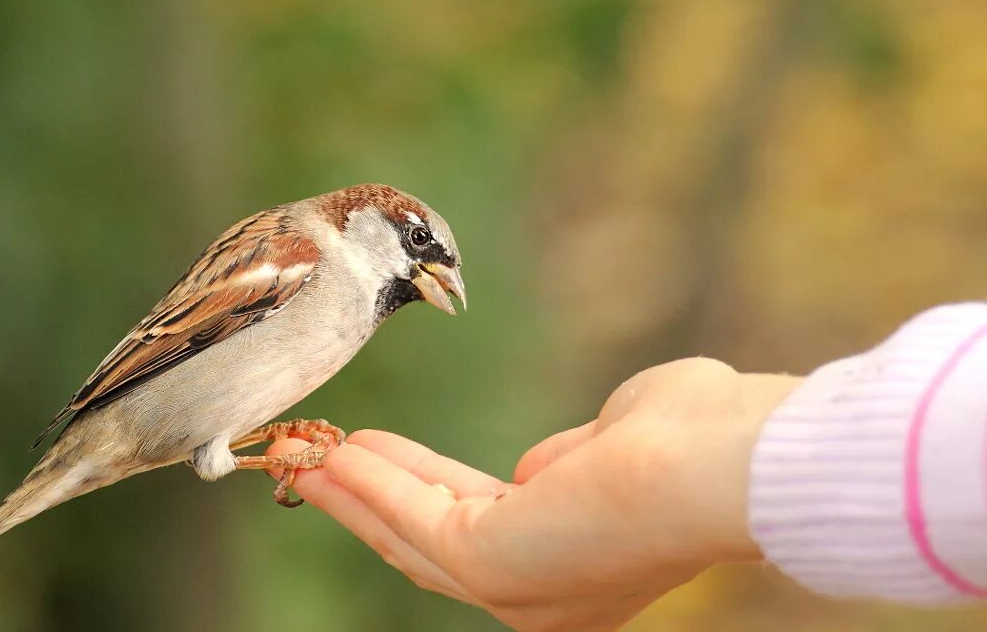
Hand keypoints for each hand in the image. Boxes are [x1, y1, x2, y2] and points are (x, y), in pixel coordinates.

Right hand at [267, 357, 800, 631]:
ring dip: (353, 491)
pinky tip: (337, 452)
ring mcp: (515, 589)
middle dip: (365, 498)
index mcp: (574, 565)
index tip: (372, 454)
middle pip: (425, 544)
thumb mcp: (612, 443)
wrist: (724, 462)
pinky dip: (370, 485)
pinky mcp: (492, 566)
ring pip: (408, 539)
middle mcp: (538, 594)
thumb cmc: (696, 438)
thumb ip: (565, 460)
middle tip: (316, 458)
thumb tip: (535, 470)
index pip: (473, 528)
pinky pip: (414, 519)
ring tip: (307, 453)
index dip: (413, 490)